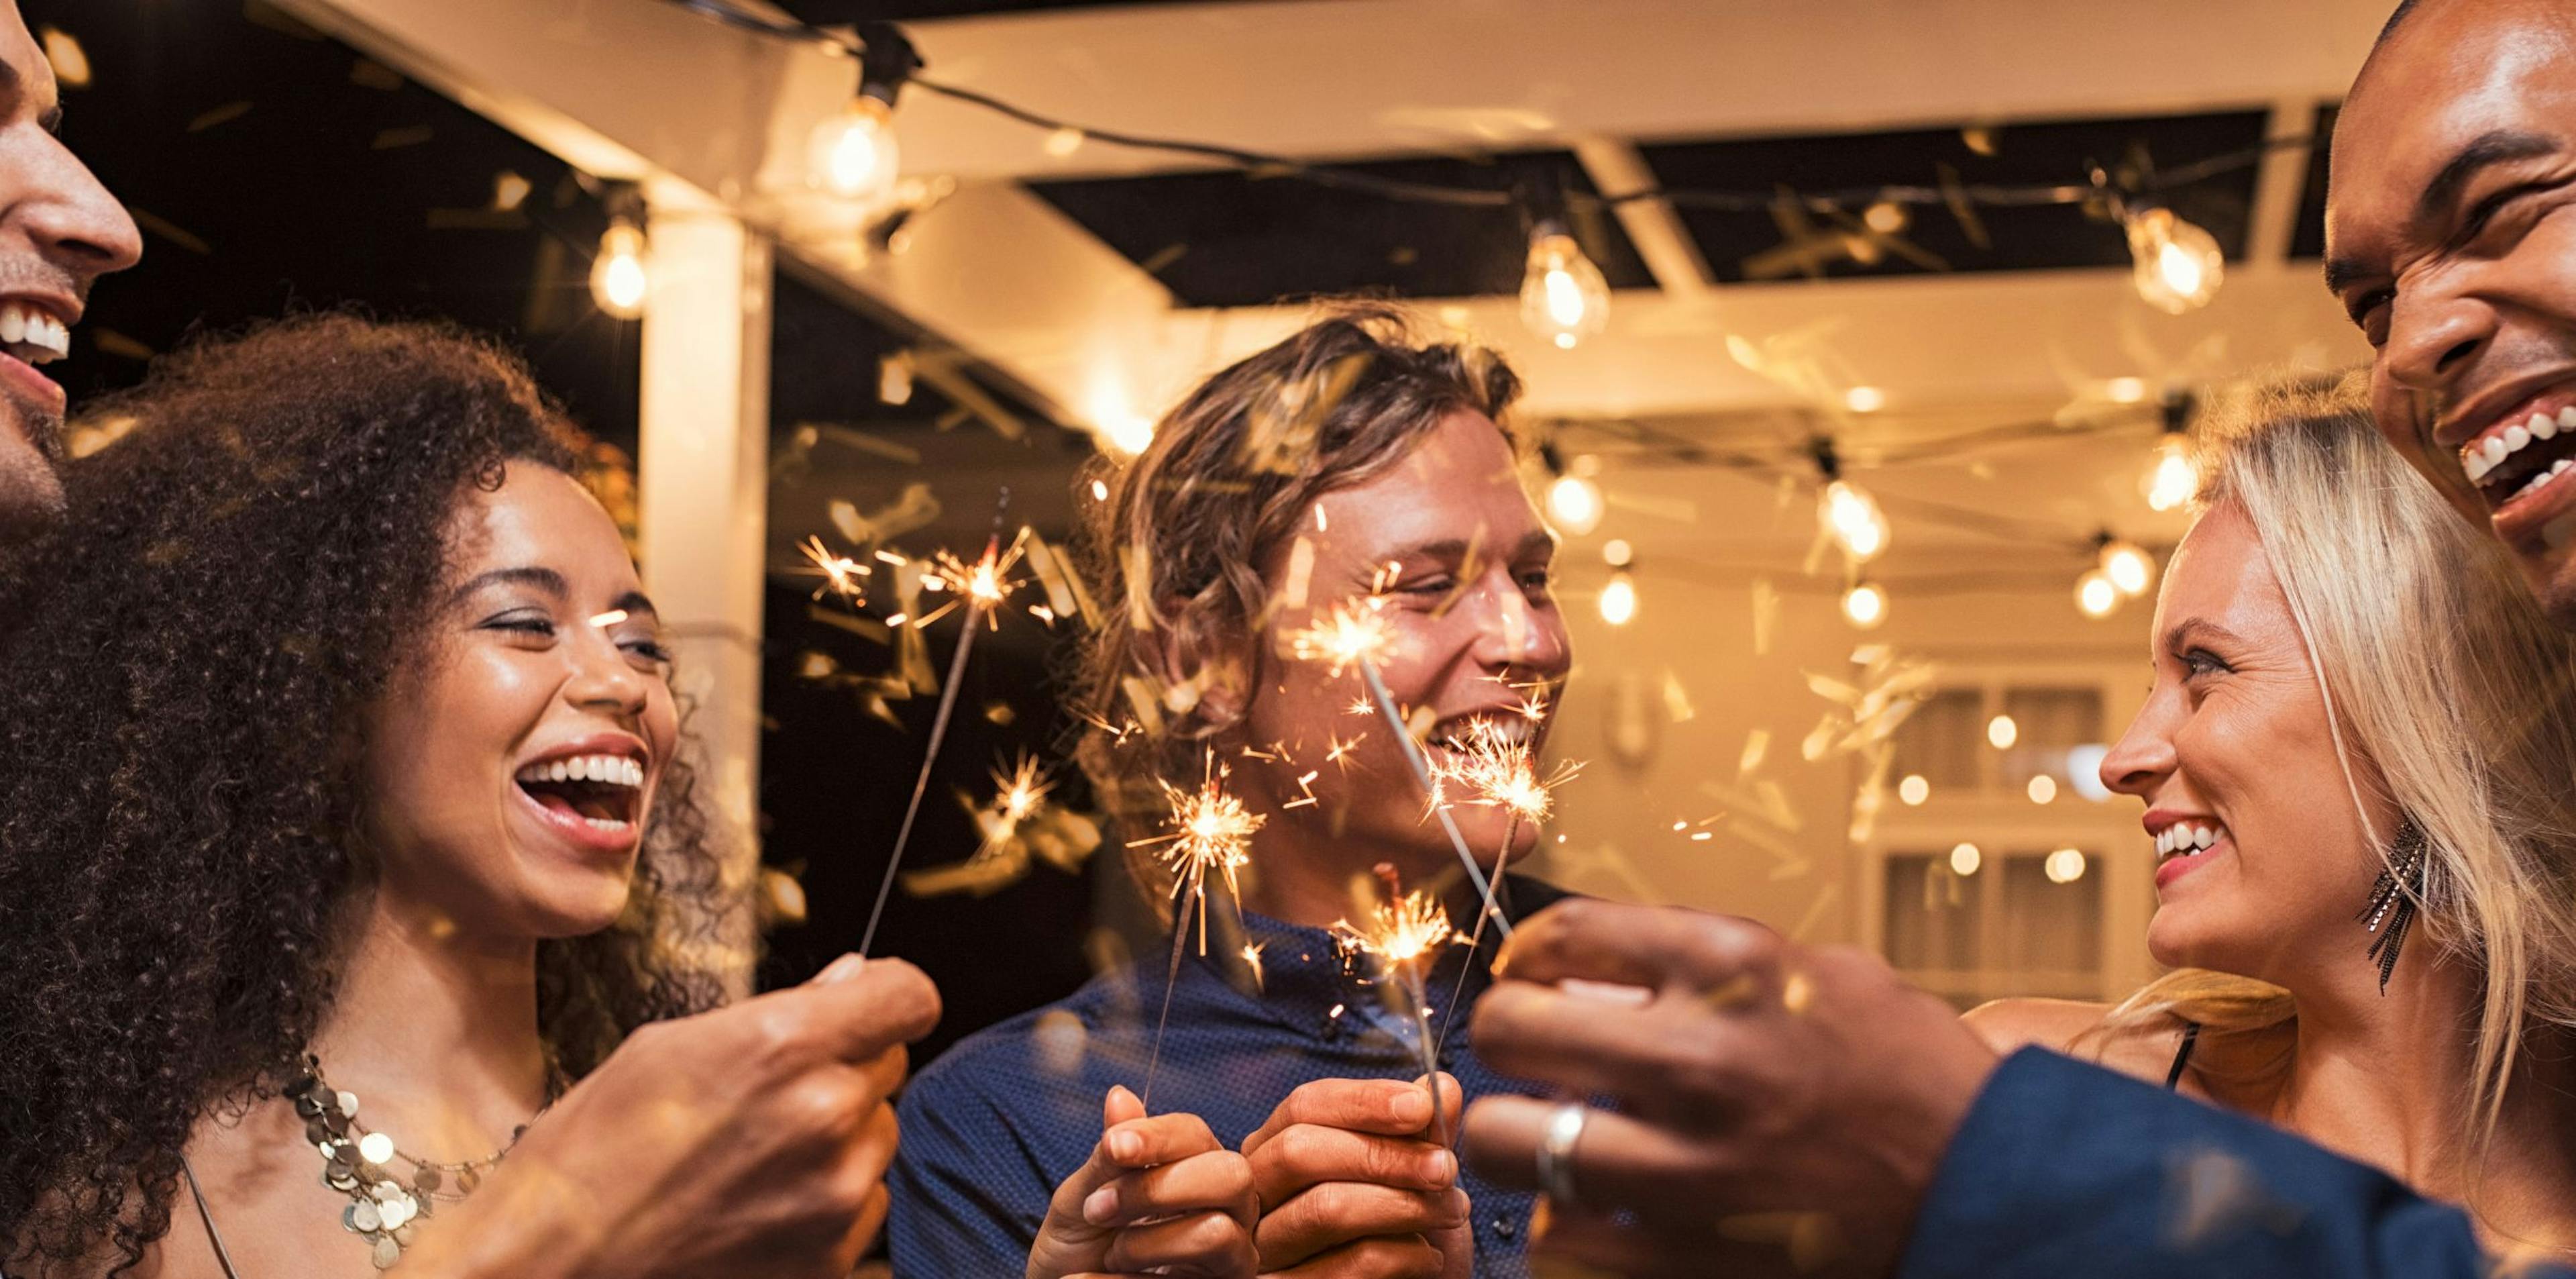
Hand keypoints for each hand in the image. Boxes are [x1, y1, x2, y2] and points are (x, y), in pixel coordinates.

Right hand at [397, 954, 941, 1278]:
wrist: (553, 1267)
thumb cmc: (592, 1152)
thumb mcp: (669, 1047)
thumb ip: (780, 1011)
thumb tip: (852, 980)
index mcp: (787, 1046)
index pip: (910, 996)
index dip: (886, 995)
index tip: (863, 1004)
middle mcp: (827, 1117)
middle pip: (890, 1065)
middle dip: (844, 1067)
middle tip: (770, 1093)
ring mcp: (835, 1195)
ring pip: (879, 1137)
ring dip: (839, 1137)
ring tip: (754, 1157)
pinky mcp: (831, 1259)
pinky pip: (865, 1205)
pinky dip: (828, 1200)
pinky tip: (759, 1205)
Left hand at [1025, 1086, 1258, 1278]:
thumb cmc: (1082, 1244)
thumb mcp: (1083, 1196)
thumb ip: (1109, 1154)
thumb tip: (1119, 1096)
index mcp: (1198, 1169)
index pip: (1196, 1135)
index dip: (1157, 1137)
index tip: (1114, 1146)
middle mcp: (1228, 1209)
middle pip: (1232, 1175)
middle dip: (1159, 1187)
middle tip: (1101, 1209)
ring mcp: (1232, 1256)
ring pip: (1216, 1231)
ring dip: (1148, 1241)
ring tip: (1112, 1254)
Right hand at [1239, 1075, 1470, 1278]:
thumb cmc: (1401, 1233)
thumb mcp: (1415, 1176)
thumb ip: (1423, 1132)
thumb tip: (1441, 1085)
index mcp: (1276, 1150)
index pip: (1304, 1106)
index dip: (1364, 1101)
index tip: (1422, 1106)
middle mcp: (1256, 1196)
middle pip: (1300, 1151)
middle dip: (1382, 1154)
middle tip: (1445, 1168)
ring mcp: (1264, 1249)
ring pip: (1324, 1208)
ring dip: (1404, 1204)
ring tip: (1451, 1210)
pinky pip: (1347, 1265)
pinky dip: (1404, 1255)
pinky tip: (1430, 1255)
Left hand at [1458, 901, 1997, 1278]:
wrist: (1990, 1183)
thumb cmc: (1904, 1075)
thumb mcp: (1818, 975)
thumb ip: (1703, 963)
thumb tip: (1587, 973)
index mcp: (1735, 967)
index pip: (1564, 934)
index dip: (1527, 957)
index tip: (1531, 976)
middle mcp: (1705, 1058)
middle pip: (1511, 1030)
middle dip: (1507, 1041)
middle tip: (1532, 1061)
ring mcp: (1694, 1166)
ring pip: (1510, 1143)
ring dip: (1520, 1140)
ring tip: (1553, 1140)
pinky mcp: (1695, 1256)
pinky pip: (1561, 1242)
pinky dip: (1563, 1228)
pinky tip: (1595, 1212)